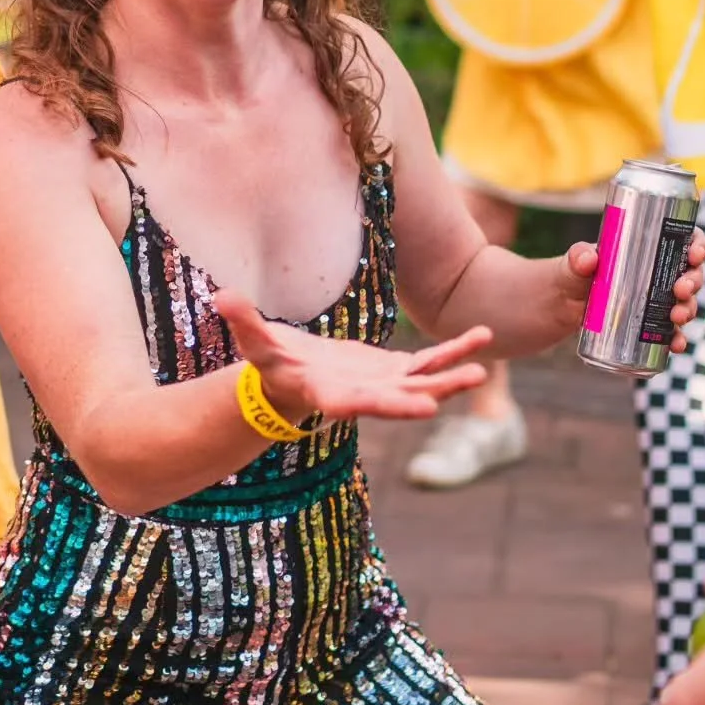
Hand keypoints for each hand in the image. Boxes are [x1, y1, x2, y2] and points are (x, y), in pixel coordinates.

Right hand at [215, 290, 490, 424]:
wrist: (291, 381)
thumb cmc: (269, 366)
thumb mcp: (257, 346)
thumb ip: (244, 322)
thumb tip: (220, 296)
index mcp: (332, 396)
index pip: (362, 404)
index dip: (391, 405)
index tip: (422, 408)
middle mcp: (364, 397)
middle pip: (402, 397)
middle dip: (433, 391)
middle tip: (466, 383)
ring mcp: (384, 386)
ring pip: (424, 381)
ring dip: (453, 371)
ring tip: (484, 360)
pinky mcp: (394, 372)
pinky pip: (430, 362)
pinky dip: (453, 351)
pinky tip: (482, 336)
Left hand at [542, 233, 704, 350]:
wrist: (562, 305)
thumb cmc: (573, 274)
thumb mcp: (573, 264)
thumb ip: (577, 259)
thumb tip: (588, 258)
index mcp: (649, 247)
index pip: (684, 239)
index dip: (698, 244)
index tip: (695, 252)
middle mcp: (659, 272)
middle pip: (690, 272)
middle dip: (694, 281)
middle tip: (681, 289)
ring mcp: (657, 299)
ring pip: (685, 302)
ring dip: (688, 309)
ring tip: (677, 317)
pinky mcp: (649, 324)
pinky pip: (671, 331)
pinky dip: (677, 339)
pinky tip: (677, 345)